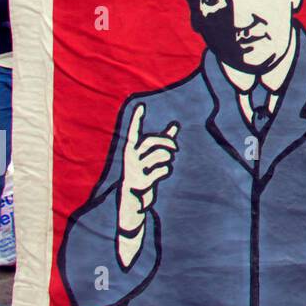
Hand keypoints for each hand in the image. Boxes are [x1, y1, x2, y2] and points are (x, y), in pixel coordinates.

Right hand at [116, 104, 177, 256]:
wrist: (132, 201)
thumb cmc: (143, 174)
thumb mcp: (150, 157)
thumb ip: (162, 141)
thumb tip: (175, 124)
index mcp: (130, 150)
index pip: (133, 131)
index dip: (137, 119)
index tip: (141, 105)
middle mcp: (130, 158)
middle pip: (151, 141)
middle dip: (167, 142)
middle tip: (175, 148)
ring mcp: (135, 170)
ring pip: (159, 155)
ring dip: (168, 157)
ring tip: (167, 162)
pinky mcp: (141, 182)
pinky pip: (162, 170)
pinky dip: (167, 170)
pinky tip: (164, 173)